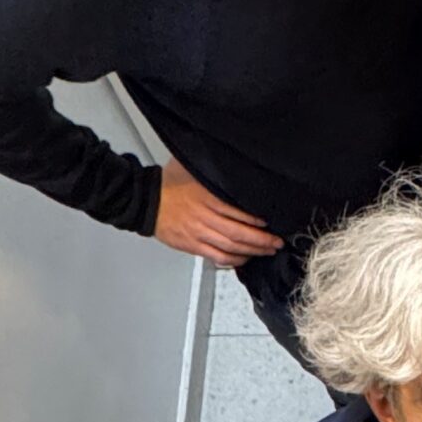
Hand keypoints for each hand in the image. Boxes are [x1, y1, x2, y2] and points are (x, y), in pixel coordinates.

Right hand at [152, 159, 282, 265]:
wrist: (145, 201)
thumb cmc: (168, 184)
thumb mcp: (192, 168)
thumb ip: (213, 169)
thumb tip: (232, 161)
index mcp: (206, 196)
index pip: (237, 210)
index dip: (256, 219)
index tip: (270, 221)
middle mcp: (204, 216)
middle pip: (239, 232)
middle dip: (261, 239)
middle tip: (276, 241)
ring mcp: (198, 233)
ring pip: (231, 247)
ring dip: (252, 251)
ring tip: (267, 251)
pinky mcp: (193, 245)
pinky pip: (218, 256)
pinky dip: (234, 260)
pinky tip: (245, 258)